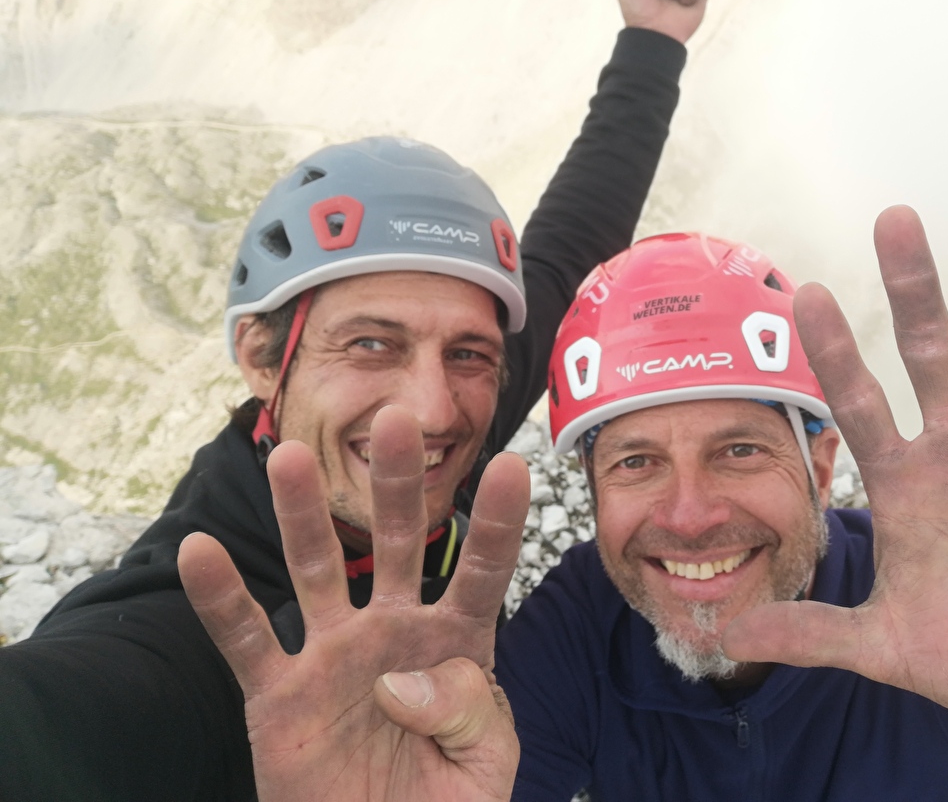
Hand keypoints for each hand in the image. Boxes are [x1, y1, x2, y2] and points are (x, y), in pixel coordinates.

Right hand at [178, 405, 527, 801]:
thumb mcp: (486, 761)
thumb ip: (468, 711)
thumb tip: (402, 678)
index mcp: (456, 643)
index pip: (483, 571)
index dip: (498, 523)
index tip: (513, 465)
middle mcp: (393, 633)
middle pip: (395, 546)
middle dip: (396, 486)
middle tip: (396, 420)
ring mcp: (333, 658)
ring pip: (316, 572)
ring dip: (304, 516)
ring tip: (293, 459)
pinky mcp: (280, 696)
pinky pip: (247, 642)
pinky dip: (221, 600)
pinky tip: (201, 551)